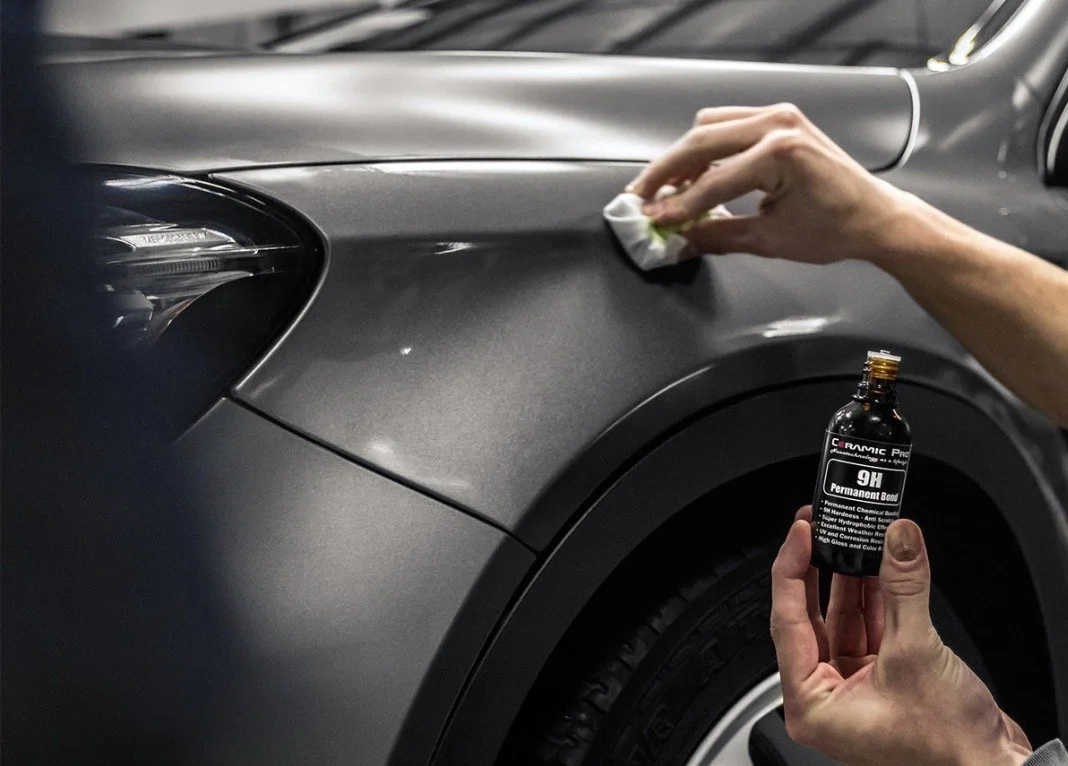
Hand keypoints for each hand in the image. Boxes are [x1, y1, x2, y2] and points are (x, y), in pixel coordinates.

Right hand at [626, 104, 933, 263]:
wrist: (873, 216)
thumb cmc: (836, 228)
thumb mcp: (770, 241)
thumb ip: (717, 237)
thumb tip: (679, 240)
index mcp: (781, 153)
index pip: (711, 182)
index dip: (676, 206)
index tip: (651, 221)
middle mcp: (778, 125)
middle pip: (699, 141)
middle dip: (666, 172)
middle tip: (642, 198)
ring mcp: (779, 116)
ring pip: (708, 128)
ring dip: (682, 158)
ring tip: (666, 190)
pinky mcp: (778, 119)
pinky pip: (726, 125)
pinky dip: (704, 148)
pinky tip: (694, 175)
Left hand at [771, 506, 1032, 765]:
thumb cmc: (949, 747)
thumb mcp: (916, 651)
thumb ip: (903, 587)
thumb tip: (898, 539)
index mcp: (810, 703)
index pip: (787, 620)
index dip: (792, 569)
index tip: (800, 532)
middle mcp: (825, 697)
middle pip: (810, 616)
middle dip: (818, 569)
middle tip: (820, 527)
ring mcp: (853, 688)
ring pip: (842, 618)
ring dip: (851, 578)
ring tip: (853, 537)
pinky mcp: (882, 679)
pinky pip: (869, 627)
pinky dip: (875, 596)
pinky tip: (879, 565)